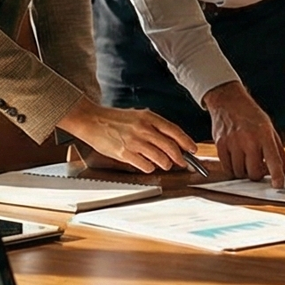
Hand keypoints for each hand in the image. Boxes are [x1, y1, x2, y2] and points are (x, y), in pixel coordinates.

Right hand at [55, 100, 198, 173]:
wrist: (92, 120)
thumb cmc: (114, 119)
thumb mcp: (137, 116)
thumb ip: (153, 126)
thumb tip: (170, 140)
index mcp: (148, 117)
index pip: (175, 131)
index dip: (187, 142)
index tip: (192, 149)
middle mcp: (144, 129)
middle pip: (171, 147)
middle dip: (180, 158)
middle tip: (182, 162)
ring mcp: (135, 142)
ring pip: (161, 159)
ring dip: (166, 164)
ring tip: (164, 164)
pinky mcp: (125, 153)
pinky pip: (146, 166)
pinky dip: (150, 168)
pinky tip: (147, 165)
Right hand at [205, 82, 284, 187]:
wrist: (228, 101)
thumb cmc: (251, 116)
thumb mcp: (270, 131)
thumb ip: (281, 155)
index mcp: (265, 135)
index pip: (273, 160)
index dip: (277, 176)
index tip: (279, 186)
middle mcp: (249, 139)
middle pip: (254, 172)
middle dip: (258, 175)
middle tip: (258, 168)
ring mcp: (233, 142)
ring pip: (240, 173)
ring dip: (244, 172)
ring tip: (246, 162)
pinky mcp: (220, 145)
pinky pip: (227, 168)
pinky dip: (233, 170)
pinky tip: (236, 161)